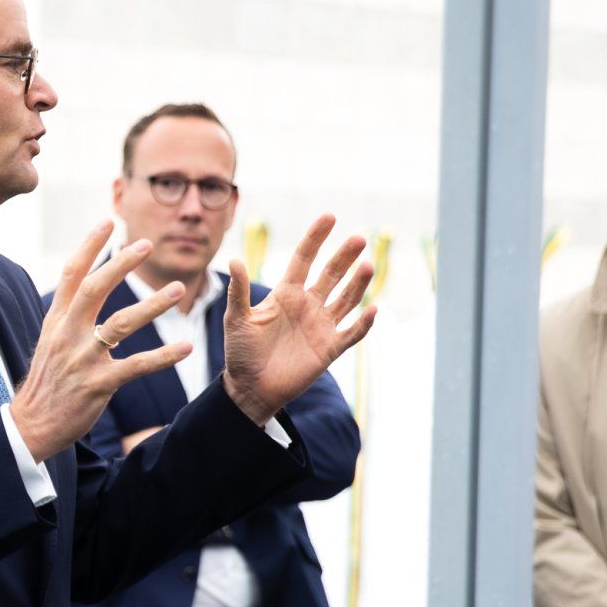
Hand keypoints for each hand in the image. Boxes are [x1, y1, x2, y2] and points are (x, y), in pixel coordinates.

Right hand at [10, 222, 193, 461]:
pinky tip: (186, 347)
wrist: (31, 425)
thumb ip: (66, 315)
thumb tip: (81, 288)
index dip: (89, 245)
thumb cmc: (46, 383)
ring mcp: (83, 359)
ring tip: (178, 289)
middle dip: (121, 263)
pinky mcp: (99, 384)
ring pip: (121, 323)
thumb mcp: (49, 342)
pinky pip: (137, 365)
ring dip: (152, 304)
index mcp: (56, 320)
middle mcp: (67, 334)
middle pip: (95, 288)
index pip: (71, 274)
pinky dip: (164, 356)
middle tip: (147, 244)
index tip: (107, 221)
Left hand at [222, 215, 375, 424]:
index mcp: (286, 294)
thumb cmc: (240, 353)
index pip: (304, 259)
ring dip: (358, 283)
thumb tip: (234, 260)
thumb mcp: (236, 319)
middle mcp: (307, 305)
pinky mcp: (330, 349)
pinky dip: (363, 323)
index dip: (316, 238)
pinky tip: (373, 309)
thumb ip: (238, 291)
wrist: (250, 389)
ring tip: (368, 265)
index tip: (329, 217)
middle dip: (344, 257)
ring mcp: (321, 326)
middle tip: (358, 238)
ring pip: (346, 299)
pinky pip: (351, 333)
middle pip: (331, 274)